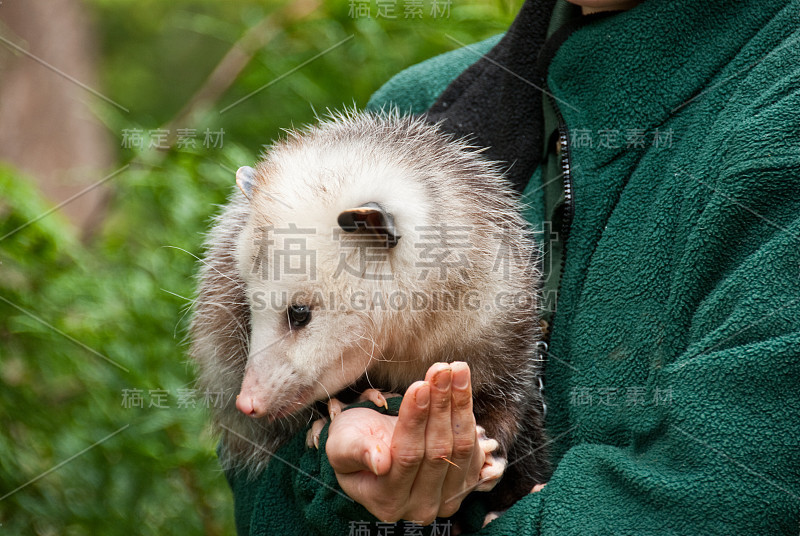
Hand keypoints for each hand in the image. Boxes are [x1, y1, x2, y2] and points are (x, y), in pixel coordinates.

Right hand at [325, 362, 484, 524]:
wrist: (373, 446)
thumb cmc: (352, 443)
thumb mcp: (342, 445)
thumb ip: (358, 452)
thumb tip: (379, 461)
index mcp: (387, 502)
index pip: (406, 456)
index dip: (414, 419)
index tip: (419, 385)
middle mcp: (421, 507)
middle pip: (437, 450)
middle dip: (440, 405)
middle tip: (441, 370)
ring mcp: (447, 498)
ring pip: (461, 447)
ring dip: (459, 404)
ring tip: (456, 370)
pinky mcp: (467, 482)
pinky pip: (474, 445)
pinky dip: (468, 411)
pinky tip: (462, 385)